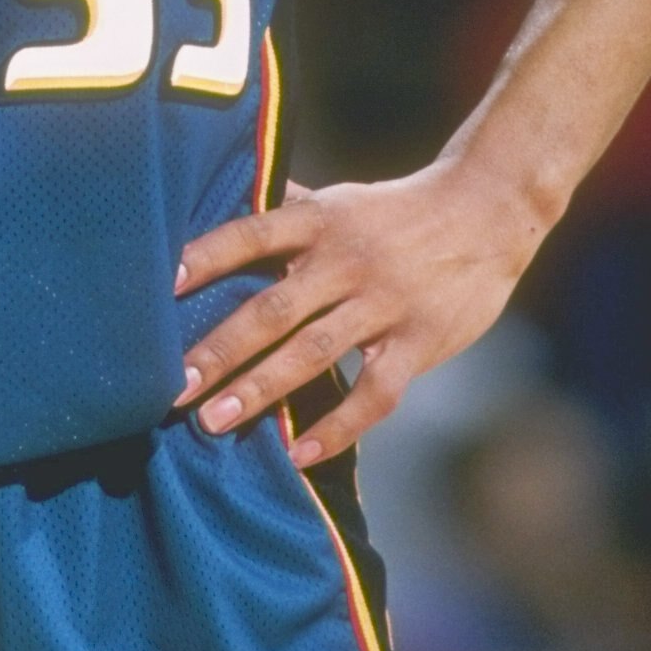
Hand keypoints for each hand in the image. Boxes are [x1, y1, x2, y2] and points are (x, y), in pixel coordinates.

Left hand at [173, 165, 538, 467]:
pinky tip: (298, 453)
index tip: (160, 285)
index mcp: (320, 220)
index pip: (251, 235)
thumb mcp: (342, 199)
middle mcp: (346, 260)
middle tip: (171, 385)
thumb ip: (288, 207)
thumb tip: (225, 196)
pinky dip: (337, 426)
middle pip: (272, 307)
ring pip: (313, 353)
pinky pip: (374, 393)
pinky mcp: (420, 341)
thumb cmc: (399, 209)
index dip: (206, 257)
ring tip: (214, 421)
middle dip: (220, 349)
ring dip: (261, 389)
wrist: (489, 211)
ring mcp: (384, 303)